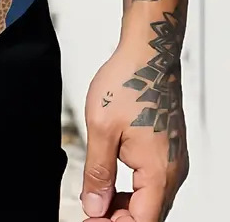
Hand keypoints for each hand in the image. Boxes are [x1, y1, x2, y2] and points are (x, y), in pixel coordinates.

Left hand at [81, 47, 188, 221]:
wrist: (148, 55)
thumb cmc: (128, 83)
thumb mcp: (101, 129)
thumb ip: (98, 172)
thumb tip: (94, 206)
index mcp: (159, 172)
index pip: (142, 221)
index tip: (89, 218)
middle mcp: (172, 171)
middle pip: (148, 214)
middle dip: (118, 218)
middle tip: (89, 209)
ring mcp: (172, 160)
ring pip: (151, 200)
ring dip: (125, 205)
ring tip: (95, 197)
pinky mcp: (168, 150)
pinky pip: (153, 182)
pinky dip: (133, 189)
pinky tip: (111, 180)